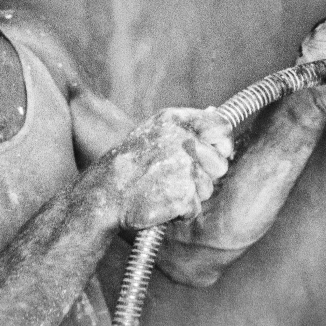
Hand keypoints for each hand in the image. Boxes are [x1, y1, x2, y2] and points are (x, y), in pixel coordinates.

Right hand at [92, 108, 233, 230]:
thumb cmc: (128, 165)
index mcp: (174, 120)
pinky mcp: (182, 195)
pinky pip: (194, 210)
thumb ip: (187, 125)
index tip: (217, 154)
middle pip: (220, 164)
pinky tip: (159, 204)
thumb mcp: (154, 131)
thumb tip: (216, 112)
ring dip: (189, 196)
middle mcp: (182, 140)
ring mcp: (183, 167)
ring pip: (207, 189)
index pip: (221, 126)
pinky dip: (180, 213)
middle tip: (175, 178)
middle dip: (205, 176)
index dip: (222, 144)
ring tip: (162, 190)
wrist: (103, 195)